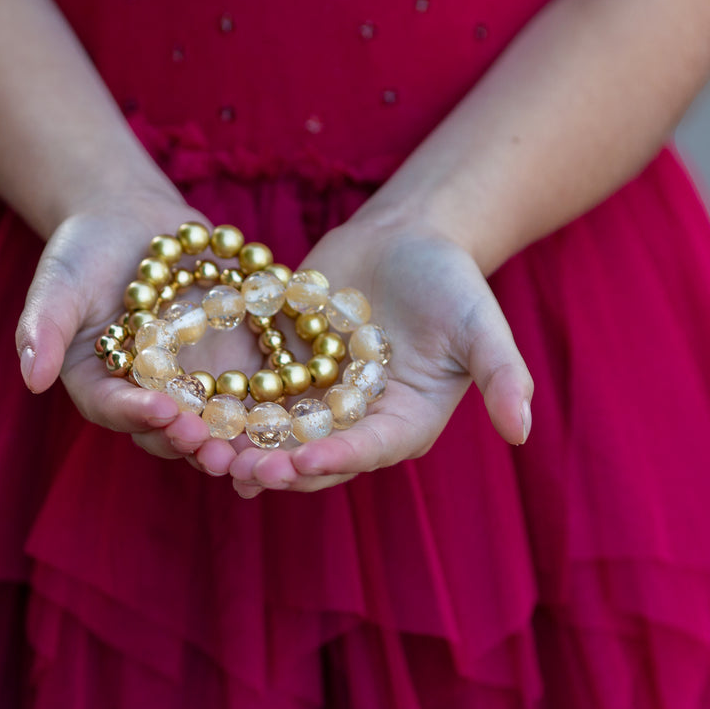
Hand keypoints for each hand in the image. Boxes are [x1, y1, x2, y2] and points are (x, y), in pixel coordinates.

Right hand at [14, 187, 245, 474]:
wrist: (131, 222)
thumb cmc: (83, 251)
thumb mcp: (59, 282)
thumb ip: (43, 328)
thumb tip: (32, 378)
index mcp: (99, 386)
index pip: (114, 409)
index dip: (136, 414)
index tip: (158, 410)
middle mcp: (146, 398)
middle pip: (166, 432)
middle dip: (189, 441)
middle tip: (210, 445)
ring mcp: (191, 388)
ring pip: (213, 425)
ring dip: (233, 441)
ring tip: (253, 450)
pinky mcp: (230, 370)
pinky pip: (251, 396)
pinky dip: (270, 410)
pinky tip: (293, 417)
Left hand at [228, 217, 533, 496]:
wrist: (405, 238)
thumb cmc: (451, 281)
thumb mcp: (481, 323)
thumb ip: (503, 376)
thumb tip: (524, 433)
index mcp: (404, 426)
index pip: (368, 452)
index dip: (336, 460)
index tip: (303, 462)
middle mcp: (356, 426)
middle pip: (313, 458)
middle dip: (278, 467)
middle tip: (241, 470)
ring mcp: (316, 405)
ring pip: (273, 437)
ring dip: (240, 448)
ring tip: (205, 452)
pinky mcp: (284, 378)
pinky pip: (248, 400)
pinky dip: (221, 410)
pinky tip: (185, 411)